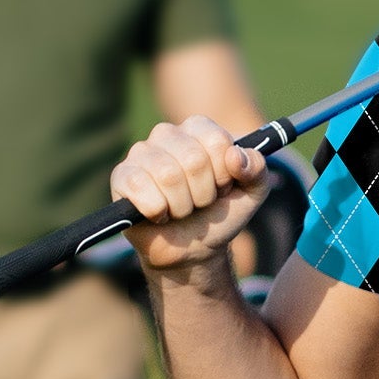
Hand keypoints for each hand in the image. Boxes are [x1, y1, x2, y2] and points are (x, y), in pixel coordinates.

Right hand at [112, 117, 274, 272]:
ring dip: (182, 206)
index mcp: (198, 129)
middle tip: (200, 202)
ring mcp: (141, 153)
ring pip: (168, 175)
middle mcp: (167, 134)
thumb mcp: (252, 193)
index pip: (217, 140)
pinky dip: (157, 211)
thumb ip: (257, 169)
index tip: (222, 187)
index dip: (224, 173)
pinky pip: (140, 189)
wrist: (192, 249)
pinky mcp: (121, 176)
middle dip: (204, 194)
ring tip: (180, 210)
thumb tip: (235, 156)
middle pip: (194, 159)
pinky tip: (159, 214)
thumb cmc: (218, 214)